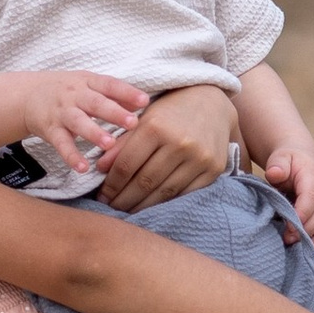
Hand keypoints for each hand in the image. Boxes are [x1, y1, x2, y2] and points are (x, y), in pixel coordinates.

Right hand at [16, 68, 146, 171]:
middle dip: (114, 113)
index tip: (144, 101)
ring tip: (109, 144)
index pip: (109, 85)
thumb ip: (114, 93)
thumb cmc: (67, 91)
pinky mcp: (50, 130)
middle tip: (132, 123)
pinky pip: (61, 144)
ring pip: (78, 122)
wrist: (27, 95)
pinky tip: (83, 167)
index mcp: (87, 82)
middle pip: (95, 103)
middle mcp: (74, 95)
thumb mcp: (88, 84)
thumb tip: (143, 102)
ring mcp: (62, 113)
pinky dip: (71, 156)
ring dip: (94, 133)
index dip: (127, 92)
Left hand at [100, 79, 231, 211]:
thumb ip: (121, 143)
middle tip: (111, 208)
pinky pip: (185, 194)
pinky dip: (166, 203)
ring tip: (128, 210)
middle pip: (144, 182)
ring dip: (142, 206)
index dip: (111, 185)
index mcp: (156, 126)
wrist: (211, 101)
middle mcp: (180, 143)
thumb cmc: (170, 110)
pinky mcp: (213, 169)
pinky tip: (153, 206)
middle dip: (123, 200)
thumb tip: (99, 170)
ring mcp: (199, 158)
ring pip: (164, 193)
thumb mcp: (143, 118)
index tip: (102, 196)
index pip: (127, 165)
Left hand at [257, 141, 313, 249]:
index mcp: (313, 175)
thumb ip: (277, 164)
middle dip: (305, 230)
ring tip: (298, 248)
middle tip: (287, 239)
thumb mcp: (280, 157)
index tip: (289, 227)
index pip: (312, 196)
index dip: (302, 213)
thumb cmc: (287, 162)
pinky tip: (308, 250)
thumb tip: (275, 174)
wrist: (300, 161)